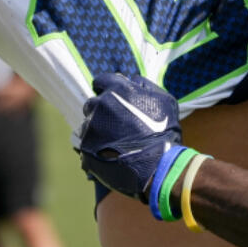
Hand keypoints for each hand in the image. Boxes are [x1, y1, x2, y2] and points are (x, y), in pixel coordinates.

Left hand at [77, 73, 183, 200]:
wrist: (157, 166)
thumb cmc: (164, 132)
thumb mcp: (164, 100)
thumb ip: (145, 86)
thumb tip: (132, 80)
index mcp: (117, 89)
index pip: (101, 81)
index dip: (106, 89)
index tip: (111, 99)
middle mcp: (100, 104)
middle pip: (92, 104)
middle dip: (102, 112)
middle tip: (116, 126)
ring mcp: (90, 127)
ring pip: (87, 125)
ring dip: (97, 131)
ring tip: (113, 145)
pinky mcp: (84, 148)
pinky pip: (83, 145)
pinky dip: (92, 149)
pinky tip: (106, 156)